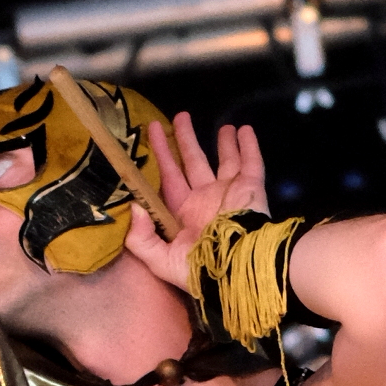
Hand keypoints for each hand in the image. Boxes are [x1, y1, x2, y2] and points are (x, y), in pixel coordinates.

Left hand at [126, 110, 269, 288]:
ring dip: (224, 143)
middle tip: (179, 116)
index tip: (152, 131)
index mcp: (184, 213)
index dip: (161, 155)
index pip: (169, 177)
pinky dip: (249, 147)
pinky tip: (245, 130)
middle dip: (185, 139)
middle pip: (193, 162)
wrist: (236, 269)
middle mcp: (205, 200)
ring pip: (225, 161)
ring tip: (225, 126)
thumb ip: (141, 238)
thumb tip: (134, 206)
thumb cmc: (199, 269)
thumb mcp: (161, 261)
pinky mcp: (251, 189)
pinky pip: (251, 163)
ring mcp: (229, 193)